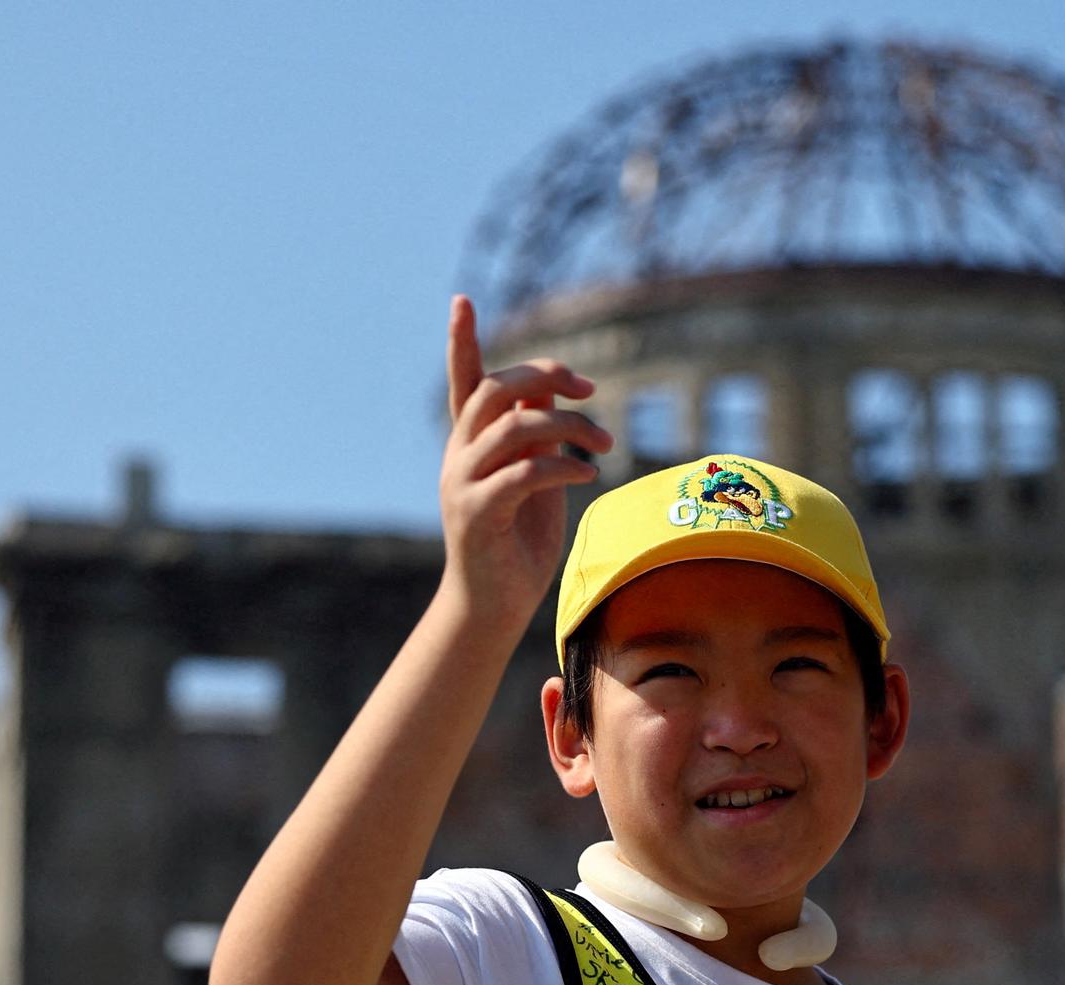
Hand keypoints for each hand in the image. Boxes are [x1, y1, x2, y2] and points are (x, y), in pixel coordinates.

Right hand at [437, 295, 612, 624]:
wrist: (494, 605)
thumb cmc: (519, 540)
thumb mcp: (535, 476)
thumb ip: (538, 434)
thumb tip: (554, 391)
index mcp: (470, 443)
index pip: (464, 382)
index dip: (462, 341)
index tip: (461, 299)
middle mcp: (458, 456)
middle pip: (494, 391)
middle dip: (544, 377)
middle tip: (590, 388)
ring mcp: (462, 484)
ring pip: (512, 428)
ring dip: (568, 426)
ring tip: (605, 442)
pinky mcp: (478, 514)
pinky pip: (522, 474)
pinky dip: (562, 466)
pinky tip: (589, 472)